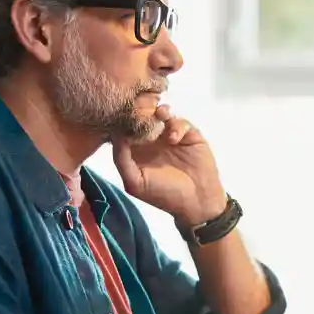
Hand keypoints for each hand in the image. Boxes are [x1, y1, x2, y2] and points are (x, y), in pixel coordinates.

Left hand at [113, 106, 226, 225]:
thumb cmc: (164, 195)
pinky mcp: (189, 135)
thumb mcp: (135, 182)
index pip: (125, 129)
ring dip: (160, 112)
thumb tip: (116, 135)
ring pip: (162, 114)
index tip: (123, 117)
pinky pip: (180, 122)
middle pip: (143, 117)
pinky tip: (174, 139)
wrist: (196, 202)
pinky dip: (176, 126)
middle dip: (142, 111)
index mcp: (136, 151)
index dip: (123, 121)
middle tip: (142, 111)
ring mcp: (170, 136)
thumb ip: (121, 160)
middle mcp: (152, 141)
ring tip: (160, 115)